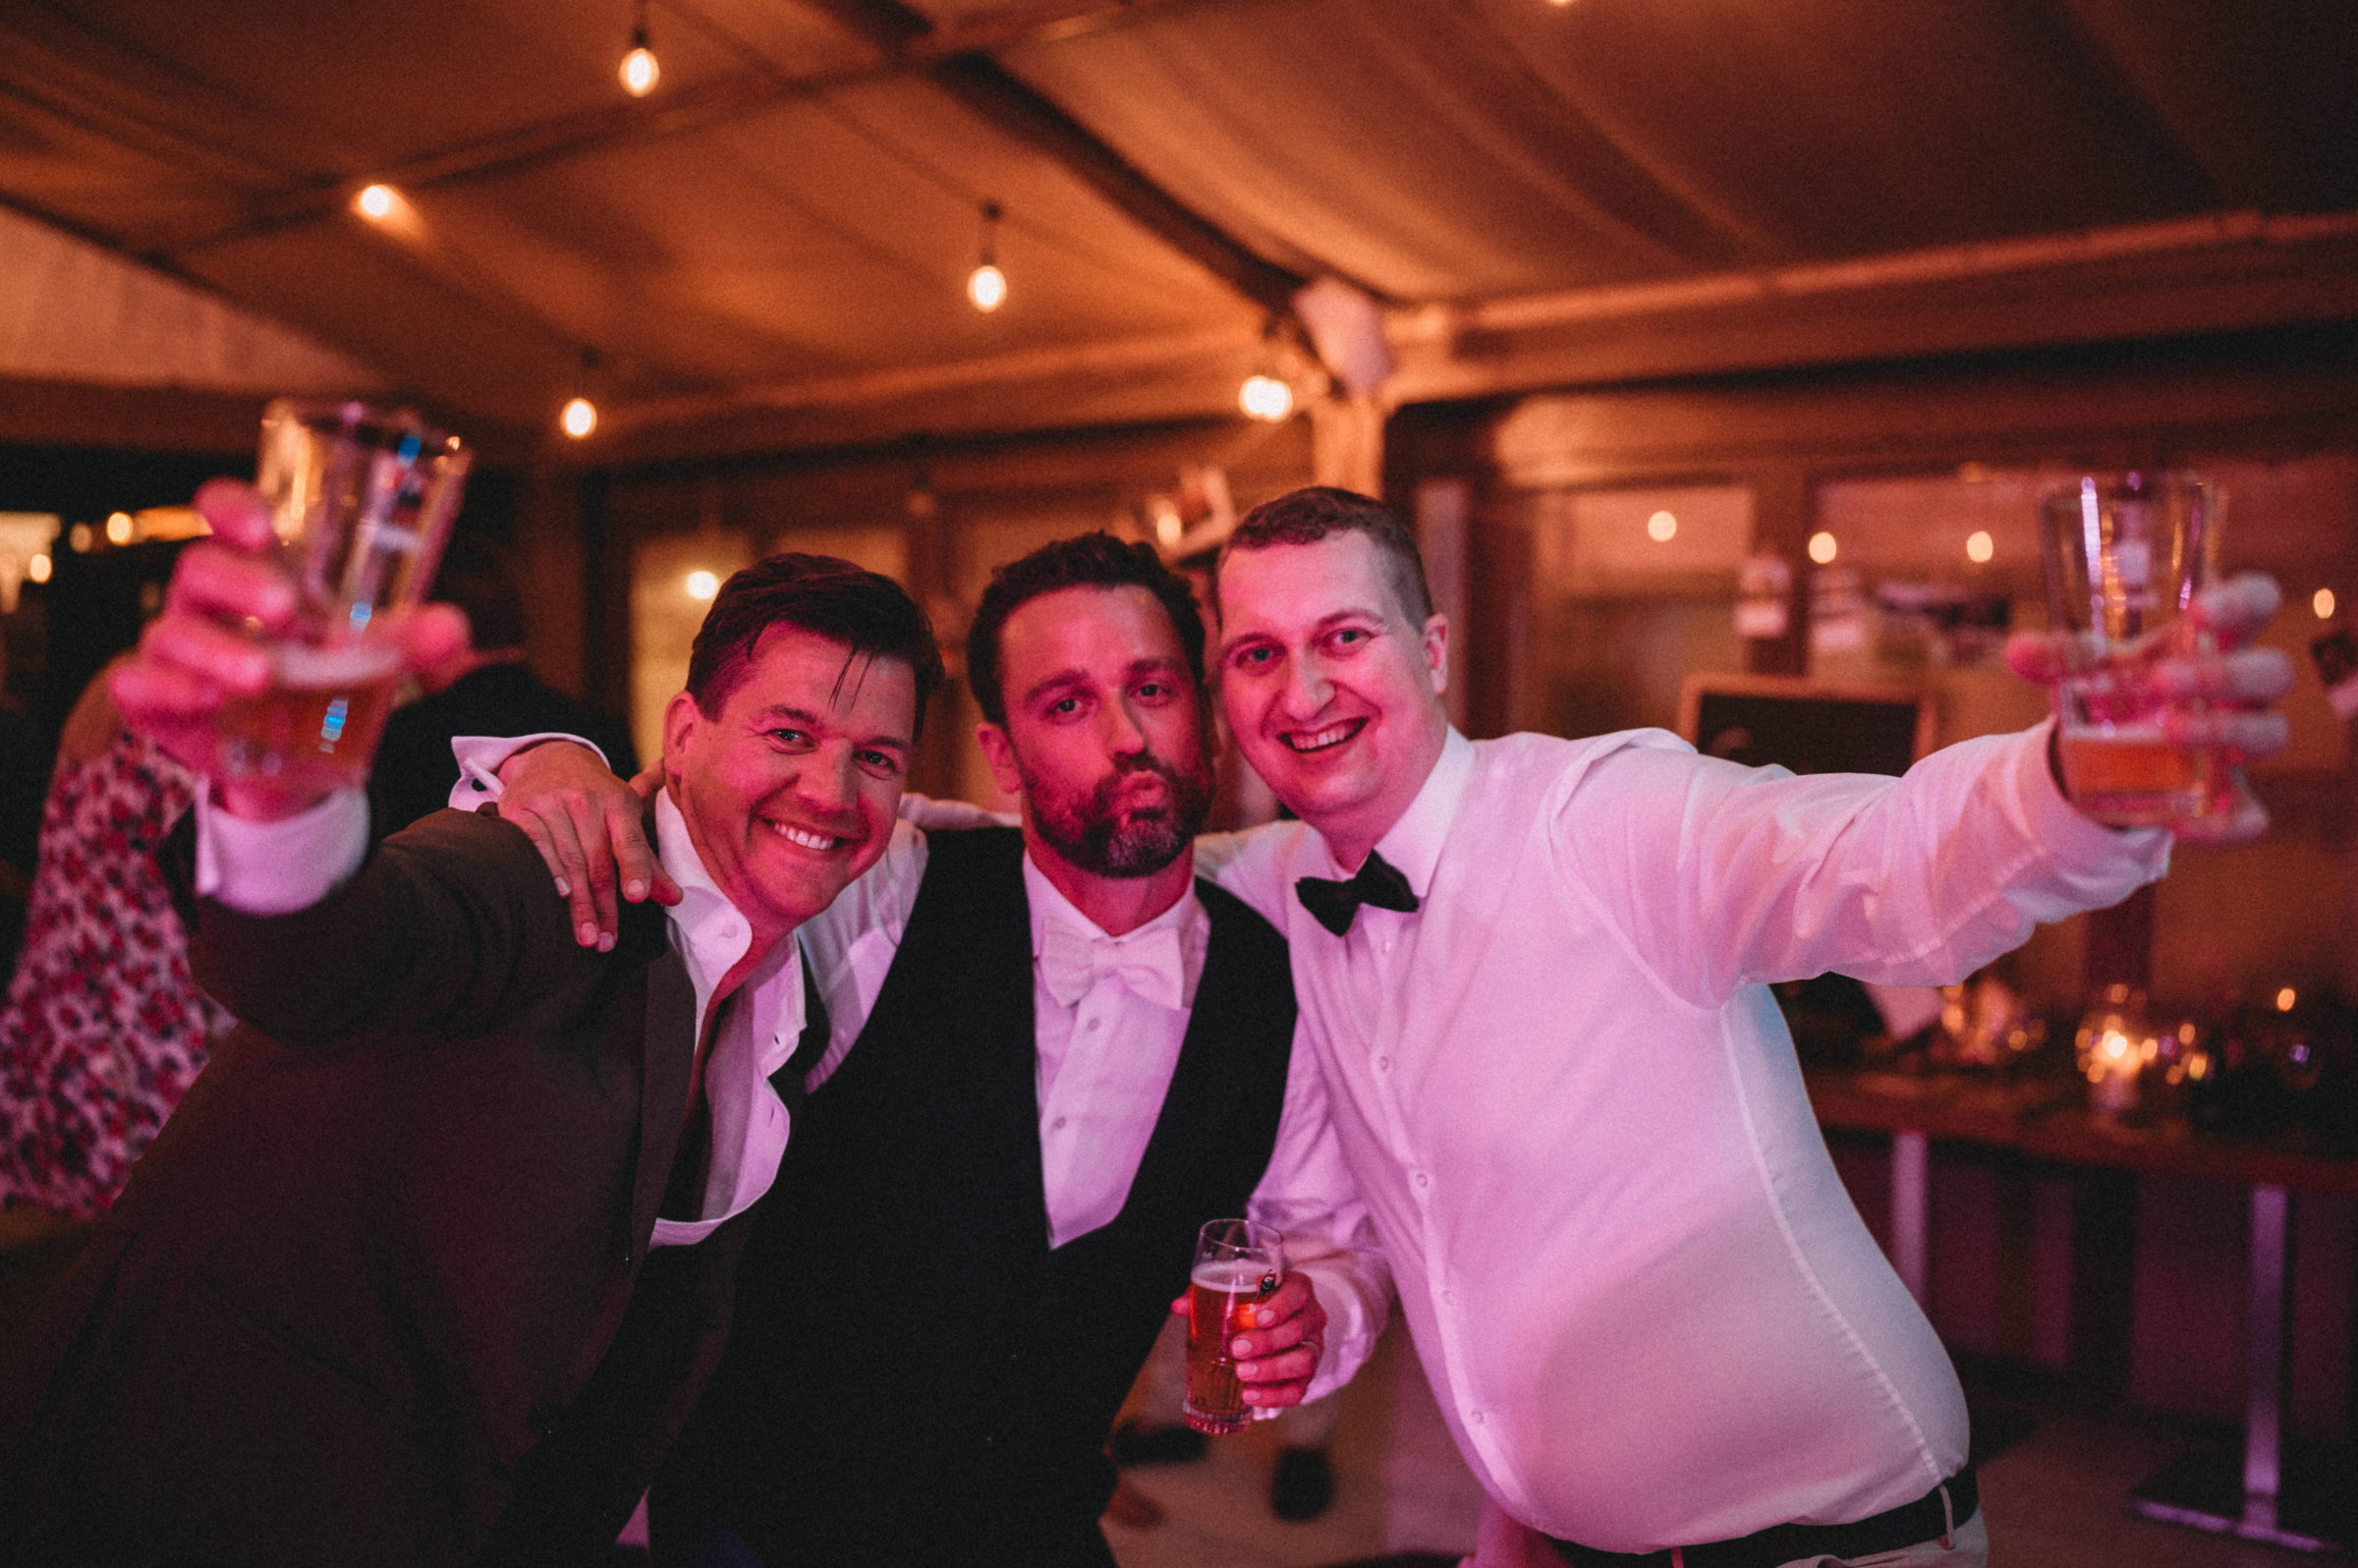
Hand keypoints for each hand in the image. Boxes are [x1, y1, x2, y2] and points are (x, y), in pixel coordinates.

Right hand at [111, 479, 467, 819]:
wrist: (298, 758)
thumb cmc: (325, 676)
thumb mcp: (371, 654)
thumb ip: (410, 638)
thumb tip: (451, 628)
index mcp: (256, 567)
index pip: (225, 513)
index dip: (231, 506)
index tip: (262, 525)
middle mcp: (208, 600)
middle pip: (201, 568)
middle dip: (241, 583)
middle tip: (289, 609)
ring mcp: (178, 647)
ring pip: (173, 631)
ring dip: (217, 651)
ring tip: (265, 676)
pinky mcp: (157, 698)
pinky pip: (137, 683)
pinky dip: (166, 688)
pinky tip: (205, 700)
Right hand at [496, 743, 677, 947]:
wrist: (550, 757)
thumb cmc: (595, 798)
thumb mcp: (624, 817)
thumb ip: (645, 860)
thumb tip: (675, 898)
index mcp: (617, 801)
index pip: (629, 839)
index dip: (635, 868)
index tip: (637, 897)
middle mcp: (585, 798)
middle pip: (596, 860)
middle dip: (602, 905)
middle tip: (604, 941)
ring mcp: (550, 801)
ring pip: (567, 859)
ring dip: (576, 903)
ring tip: (585, 936)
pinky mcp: (519, 807)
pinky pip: (534, 844)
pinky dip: (546, 870)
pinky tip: (555, 896)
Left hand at [1168, 1272, 1326, 1412]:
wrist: (1281, 1321)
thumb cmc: (1256, 1301)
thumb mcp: (1238, 1290)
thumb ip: (1209, 1293)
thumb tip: (1180, 1306)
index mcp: (1297, 1290)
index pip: (1298, 1292)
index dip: (1281, 1305)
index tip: (1259, 1317)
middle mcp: (1310, 1317)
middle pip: (1297, 1329)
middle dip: (1267, 1342)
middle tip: (1237, 1349)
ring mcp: (1313, 1347)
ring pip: (1303, 1360)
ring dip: (1272, 1370)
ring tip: (1242, 1374)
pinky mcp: (1307, 1374)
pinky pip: (1299, 1389)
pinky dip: (1275, 1396)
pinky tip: (1251, 1396)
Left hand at [2006, 572, 2293, 843]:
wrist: (2115, 746)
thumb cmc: (2121, 686)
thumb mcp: (2090, 667)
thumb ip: (2059, 657)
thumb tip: (2019, 652)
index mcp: (2212, 640)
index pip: (2257, 601)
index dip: (2242, 601)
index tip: (2198, 612)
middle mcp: (2240, 689)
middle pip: (2272, 671)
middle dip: (2223, 674)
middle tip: (2160, 682)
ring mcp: (2241, 741)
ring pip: (2271, 733)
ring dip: (2224, 730)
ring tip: (2167, 731)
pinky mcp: (2232, 794)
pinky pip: (2252, 814)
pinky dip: (2227, 824)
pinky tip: (2182, 824)